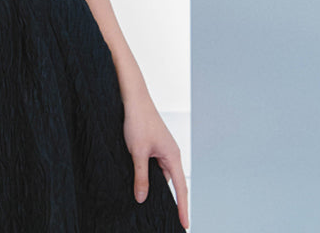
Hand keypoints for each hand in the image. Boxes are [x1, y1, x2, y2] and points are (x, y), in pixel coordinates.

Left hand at [122, 90, 189, 229]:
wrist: (133, 99)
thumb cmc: (139, 121)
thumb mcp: (138, 152)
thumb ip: (141, 176)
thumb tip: (142, 198)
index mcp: (172, 156)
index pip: (180, 188)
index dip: (182, 207)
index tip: (185, 224)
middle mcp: (171, 154)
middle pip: (172, 182)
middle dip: (171, 200)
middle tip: (169, 218)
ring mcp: (162, 149)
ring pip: (161, 174)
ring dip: (156, 185)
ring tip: (150, 201)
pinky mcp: (154, 145)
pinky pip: (154, 165)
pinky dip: (149, 175)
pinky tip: (140, 180)